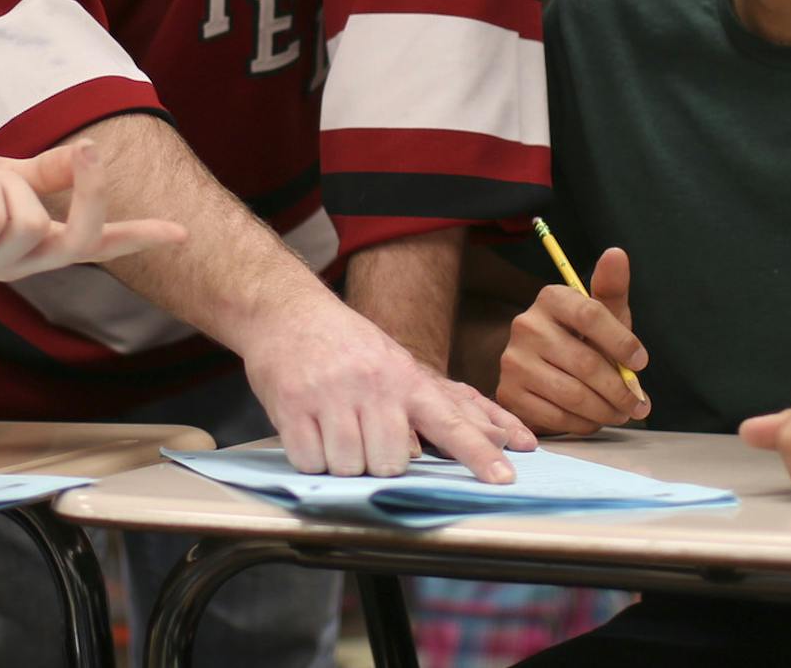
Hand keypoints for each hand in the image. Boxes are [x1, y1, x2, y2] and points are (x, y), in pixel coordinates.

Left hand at [0, 140, 186, 289]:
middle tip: (90, 149)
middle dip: (92, 189)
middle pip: (76, 236)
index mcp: (31, 241)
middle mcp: (16, 262)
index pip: (95, 243)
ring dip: (4, 182)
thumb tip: (91, 154)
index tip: (185, 232)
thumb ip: (42, 173)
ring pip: (29, 219)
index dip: (139, 236)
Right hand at [245, 299, 532, 483]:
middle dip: (375, 461)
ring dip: (339, 459)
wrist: (285, 309)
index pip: (451, 422)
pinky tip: (307, 429)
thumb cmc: (342, 343)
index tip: (505, 480)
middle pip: (390, 463)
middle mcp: (372, 385)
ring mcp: (330, 395)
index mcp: (404, 377)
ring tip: (330, 427)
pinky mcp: (292, 405)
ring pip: (349, 466)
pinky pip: (310, 460)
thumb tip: (428, 452)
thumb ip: (414, 405)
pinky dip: (309, 457)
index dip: (479, 454)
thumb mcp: (389, 362)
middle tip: (360, 435)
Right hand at [495, 247, 648, 435]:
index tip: (641, 362)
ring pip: (573, 394)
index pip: (590, 315)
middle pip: (585, 363)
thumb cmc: (581, 340)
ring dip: (605, 410)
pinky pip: (556, 416)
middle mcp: (526, 325)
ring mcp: (512, 360)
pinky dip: (583, 423)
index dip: (622, 342)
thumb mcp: (601, 315)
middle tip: (637, 405)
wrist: (541, 370)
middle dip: (619, 390)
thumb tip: (617, 253)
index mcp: (551, 298)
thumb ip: (611, 288)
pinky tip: (591, 418)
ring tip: (619, 412)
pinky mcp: (508, 392)